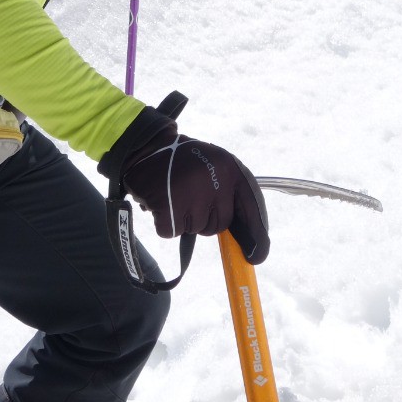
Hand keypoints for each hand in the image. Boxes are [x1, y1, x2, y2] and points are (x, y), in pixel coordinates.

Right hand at [123, 133, 269, 263]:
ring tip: (173, 194)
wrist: (145, 145)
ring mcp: (192, 194)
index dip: (256, 234)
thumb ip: (227, 193)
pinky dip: (163, 223)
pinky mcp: (167, 205)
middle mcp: (215, 180)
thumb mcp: (212, 165)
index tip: (257, 256)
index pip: (250, 207)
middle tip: (188, 198)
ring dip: (182, 219)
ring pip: (194, 229)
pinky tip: (160, 202)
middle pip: (219, 224)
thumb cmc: (181, 160)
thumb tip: (243, 237)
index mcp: (230, 168)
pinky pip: (170, 232)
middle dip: (204, 218)